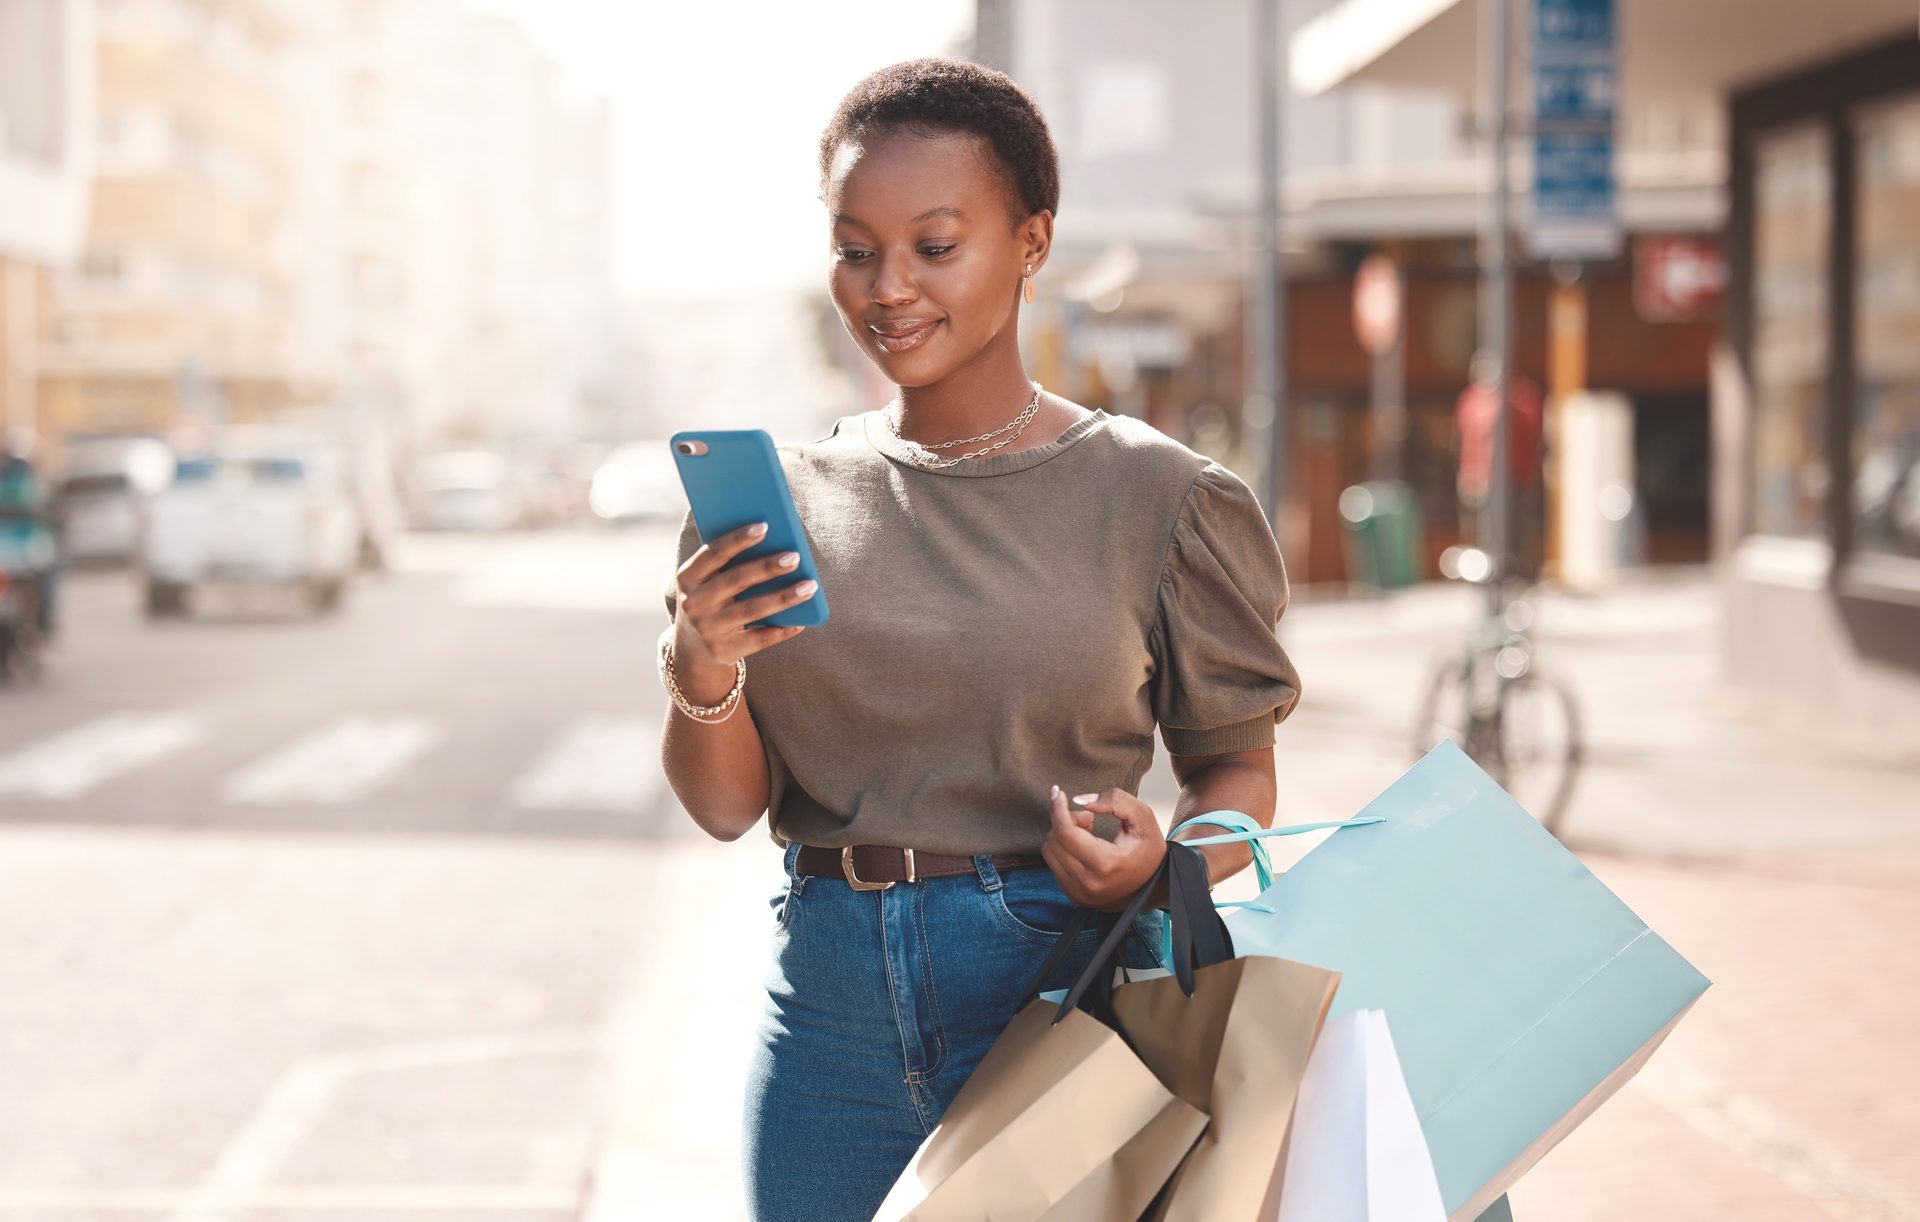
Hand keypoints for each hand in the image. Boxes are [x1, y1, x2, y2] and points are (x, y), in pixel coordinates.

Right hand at [671, 522, 814, 677]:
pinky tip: (802, 621)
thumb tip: (775, 541)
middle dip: (767, 567)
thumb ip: (729, 562)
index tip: (765, 526)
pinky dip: (782, 630)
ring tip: (810, 586)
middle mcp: (694, 603)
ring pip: (752, 610)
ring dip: (784, 597)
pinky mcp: (724, 651)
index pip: (713, 554)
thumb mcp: (707, 580)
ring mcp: (708, 629)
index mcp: (687, 577)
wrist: (692, 647)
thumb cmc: (711, 599)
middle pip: (736, 580)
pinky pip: (759, 639)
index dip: (738, 540)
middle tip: (795, 557)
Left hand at [1041, 785, 1168, 911]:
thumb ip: (1115, 800)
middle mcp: (1088, 883)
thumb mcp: (1142, 816)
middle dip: (1066, 820)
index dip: (1058, 808)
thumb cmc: (1147, 848)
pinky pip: (1052, 863)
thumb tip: (1079, 800)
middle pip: (1055, 839)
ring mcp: (1079, 893)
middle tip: (1089, 818)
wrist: (1154, 886)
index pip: (1065, 832)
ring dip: (1062, 834)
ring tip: (1088, 833)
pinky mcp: (1073, 896)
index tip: (1057, 792)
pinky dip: (1062, 849)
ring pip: (1049, 850)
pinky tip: (1082, 847)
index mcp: (1105, 864)